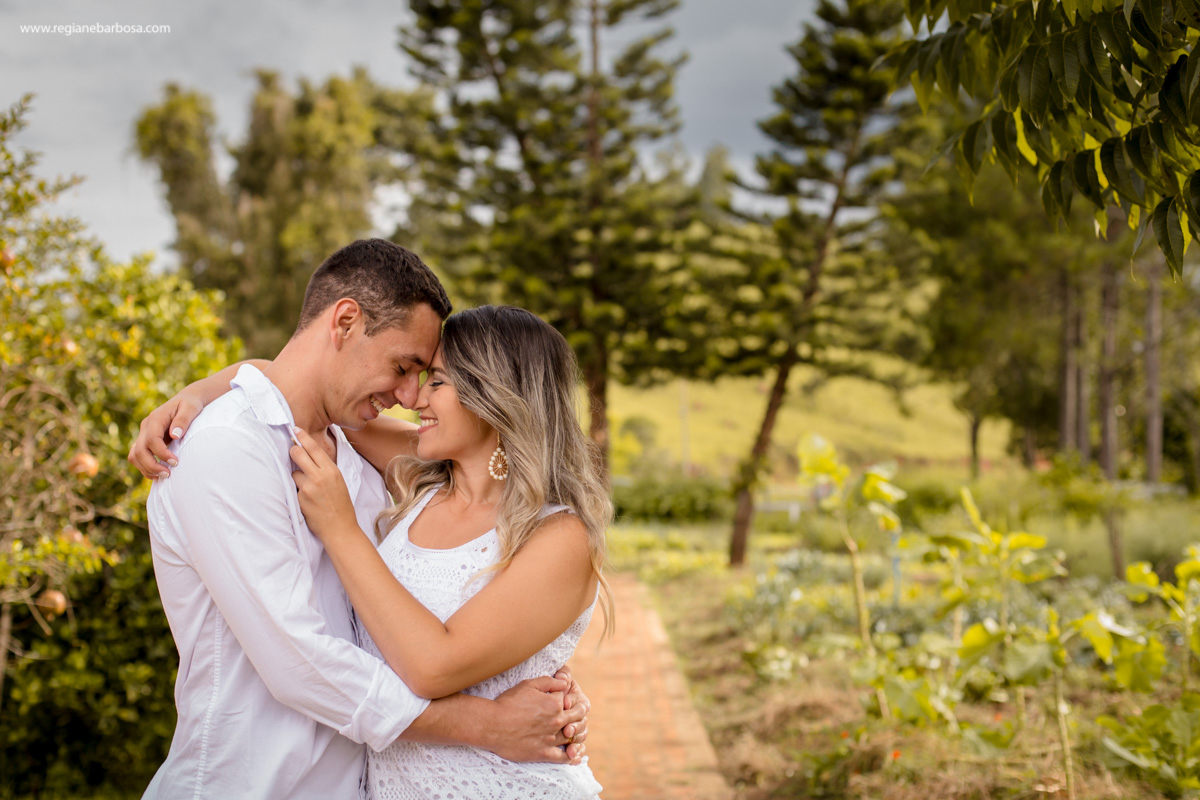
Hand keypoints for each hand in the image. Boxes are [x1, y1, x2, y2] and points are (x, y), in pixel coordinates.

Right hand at [127, 391, 204, 478]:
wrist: (186, 400)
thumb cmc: (190, 404)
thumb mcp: (191, 408)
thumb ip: (183, 420)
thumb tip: (175, 435)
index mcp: (156, 418)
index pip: (152, 440)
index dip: (161, 453)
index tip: (175, 462)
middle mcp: (146, 426)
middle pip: (139, 450)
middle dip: (151, 465)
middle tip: (168, 474)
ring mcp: (144, 434)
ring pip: (135, 455)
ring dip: (146, 468)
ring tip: (164, 477)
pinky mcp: (146, 440)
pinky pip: (139, 456)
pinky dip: (146, 467)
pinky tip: (159, 474)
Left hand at [290, 427, 357, 541]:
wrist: (340, 528)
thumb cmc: (341, 505)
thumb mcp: (339, 482)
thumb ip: (325, 469)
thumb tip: (310, 456)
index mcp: (332, 470)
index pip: (313, 448)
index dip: (302, 437)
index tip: (295, 430)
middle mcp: (320, 476)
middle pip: (298, 454)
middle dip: (293, 450)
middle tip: (292, 450)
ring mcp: (309, 488)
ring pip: (294, 473)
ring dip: (297, 478)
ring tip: (308, 489)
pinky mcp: (300, 498)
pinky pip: (294, 489)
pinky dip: (298, 492)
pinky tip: (308, 501)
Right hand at [485, 676, 588, 763]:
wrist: (492, 725)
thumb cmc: (508, 703)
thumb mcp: (528, 685)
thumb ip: (549, 682)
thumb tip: (565, 681)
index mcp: (555, 704)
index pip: (569, 699)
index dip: (568, 697)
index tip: (567, 698)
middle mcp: (556, 721)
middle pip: (576, 718)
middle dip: (579, 714)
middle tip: (579, 713)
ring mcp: (551, 738)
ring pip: (572, 736)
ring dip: (577, 733)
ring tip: (579, 732)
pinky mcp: (543, 753)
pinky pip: (563, 757)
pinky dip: (572, 756)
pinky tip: (576, 755)